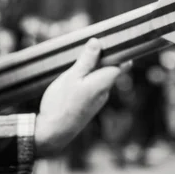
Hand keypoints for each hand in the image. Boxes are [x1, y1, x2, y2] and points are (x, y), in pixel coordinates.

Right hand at [34, 38, 129, 157]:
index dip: (119, 51)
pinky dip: (86, 80)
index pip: (121, 63)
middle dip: (102, 59)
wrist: (53, 133)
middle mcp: (105, 92)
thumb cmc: (61, 104)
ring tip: (77, 62)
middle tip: (88, 47)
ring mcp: (97, 100)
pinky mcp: (89, 106)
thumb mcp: (72, 76)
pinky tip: (73, 79)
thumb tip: (97, 42)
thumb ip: (86, 60)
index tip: (113, 40)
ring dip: (91, 70)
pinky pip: (93, 88)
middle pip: (110, 70)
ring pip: (99, 79)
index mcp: (104, 82)